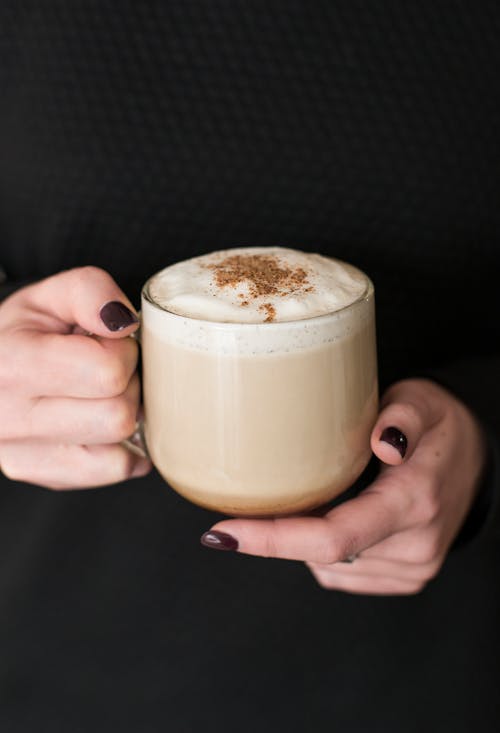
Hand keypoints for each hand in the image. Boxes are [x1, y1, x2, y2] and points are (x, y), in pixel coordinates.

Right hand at [0, 267, 151, 488]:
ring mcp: (22, 453)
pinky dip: (121, 447)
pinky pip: (112, 470)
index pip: (106, 373)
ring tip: (101, 393)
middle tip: (107, 369)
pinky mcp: (41, 473)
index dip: (122, 352)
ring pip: (118, 446)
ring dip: (123, 415)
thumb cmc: (24, 331)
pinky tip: (103, 423)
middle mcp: (10, 418)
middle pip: (118, 415)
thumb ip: (90, 292)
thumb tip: (123, 323)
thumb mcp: (51, 295)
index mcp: (12, 364)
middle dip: (127, 385)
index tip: (107, 343)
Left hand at [201, 379, 486, 594]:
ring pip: (328, 565)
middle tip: (255, 500)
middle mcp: (413, 546)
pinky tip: (339, 513)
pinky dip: (326, 549)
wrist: (478, 461)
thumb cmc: (441, 427)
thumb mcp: (423, 402)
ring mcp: (411, 569)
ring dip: (306, 537)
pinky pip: (343, 573)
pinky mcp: (405, 578)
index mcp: (413, 501)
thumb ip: (403, 416)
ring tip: (324, 493)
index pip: (332, 536)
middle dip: (280, 531)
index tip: (223, 532)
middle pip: (321, 553)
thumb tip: (383, 441)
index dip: (271, 539)